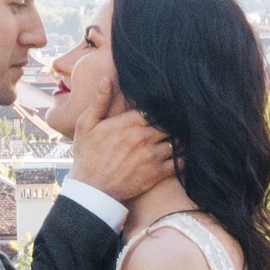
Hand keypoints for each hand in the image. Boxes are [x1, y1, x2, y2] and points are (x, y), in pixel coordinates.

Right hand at [66, 65, 172, 200]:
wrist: (91, 190)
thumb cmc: (87, 156)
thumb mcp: (85, 125)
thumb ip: (99, 102)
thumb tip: (106, 79)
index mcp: (128, 123)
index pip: (155, 110)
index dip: (161, 110)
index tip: (164, 110)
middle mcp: (143, 138)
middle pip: (169, 124)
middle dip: (172, 124)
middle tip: (177, 123)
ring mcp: (152, 156)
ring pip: (177, 142)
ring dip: (179, 140)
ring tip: (181, 138)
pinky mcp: (156, 174)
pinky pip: (179, 162)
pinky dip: (184, 158)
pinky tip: (183, 155)